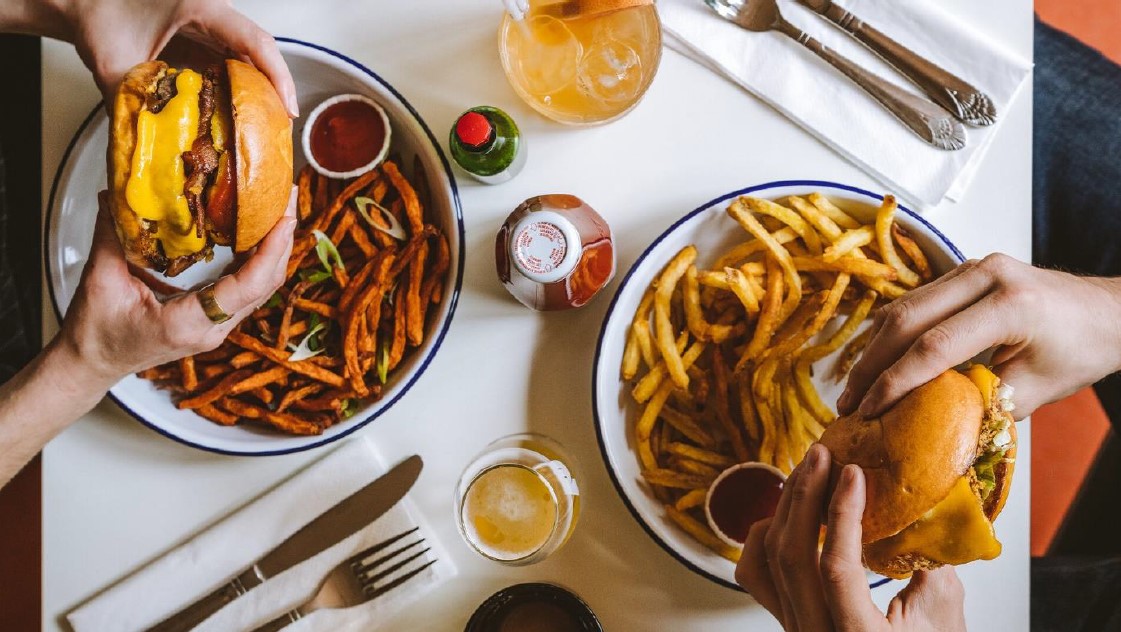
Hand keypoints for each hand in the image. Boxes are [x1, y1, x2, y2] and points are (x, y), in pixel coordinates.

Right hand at [54, 188, 296, 391]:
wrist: (95, 362)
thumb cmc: (96, 332)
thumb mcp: (100, 281)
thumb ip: (111, 237)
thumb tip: (114, 194)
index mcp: (188, 323)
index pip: (247, 289)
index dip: (271, 252)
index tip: (285, 219)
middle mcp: (213, 328)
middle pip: (266, 285)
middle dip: (282, 239)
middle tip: (289, 197)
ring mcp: (219, 326)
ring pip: (263, 287)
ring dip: (276, 247)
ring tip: (281, 206)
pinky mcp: (217, 319)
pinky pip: (250, 288)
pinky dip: (260, 258)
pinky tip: (260, 230)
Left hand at [62, 0, 297, 114]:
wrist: (86, 4)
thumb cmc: (99, 18)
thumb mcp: (112, 61)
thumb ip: (130, 101)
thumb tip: (147, 147)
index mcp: (200, 7)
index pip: (254, 41)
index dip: (278, 76)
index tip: (287, 109)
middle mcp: (214, 13)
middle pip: (260, 53)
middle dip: (274, 91)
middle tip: (279, 130)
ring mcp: (212, 25)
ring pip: (251, 59)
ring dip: (258, 93)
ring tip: (263, 129)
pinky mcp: (206, 38)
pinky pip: (233, 62)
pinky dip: (239, 90)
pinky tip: (238, 116)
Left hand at [736, 444, 966, 631]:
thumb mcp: (943, 614)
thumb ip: (929, 564)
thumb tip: (918, 503)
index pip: (837, 570)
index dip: (842, 515)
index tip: (852, 473)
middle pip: (790, 557)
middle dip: (803, 496)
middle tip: (820, 454)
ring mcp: (793, 627)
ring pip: (768, 560)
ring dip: (785, 508)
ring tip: (808, 471)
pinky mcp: (784, 617)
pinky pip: (756, 573)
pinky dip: (766, 535)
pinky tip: (789, 513)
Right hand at [837, 253, 1120, 418]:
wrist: (1110, 311)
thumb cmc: (1081, 350)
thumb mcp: (1036, 389)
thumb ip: (983, 403)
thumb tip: (929, 426)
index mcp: (1011, 304)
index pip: (934, 345)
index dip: (895, 382)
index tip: (870, 412)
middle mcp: (987, 274)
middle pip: (906, 317)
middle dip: (871, 365)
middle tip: (849, 403)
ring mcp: (972, 266)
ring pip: (903, 306)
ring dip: (874, 349)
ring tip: (855, 388)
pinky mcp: (964, 270)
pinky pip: (916, 301)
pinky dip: (890, 333)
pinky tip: (876, 362)